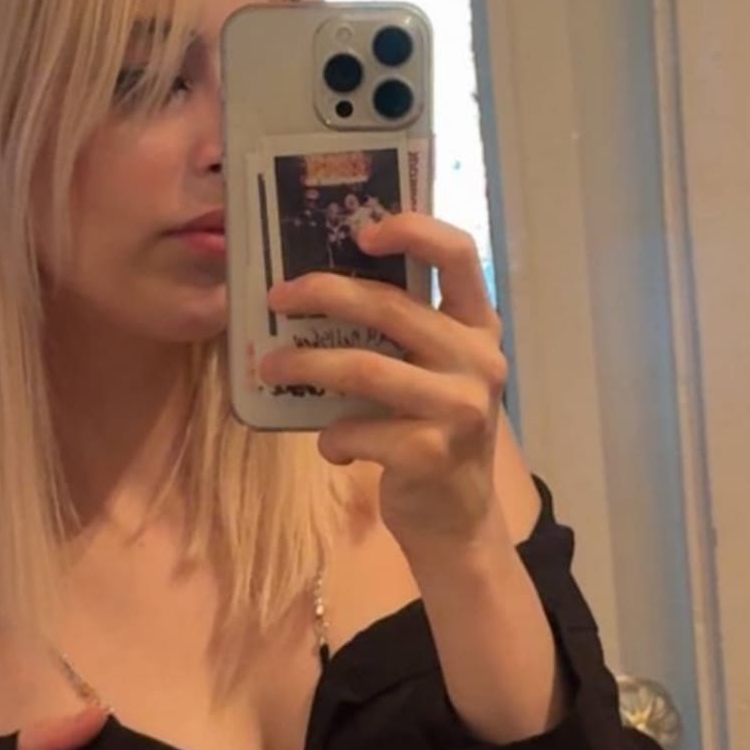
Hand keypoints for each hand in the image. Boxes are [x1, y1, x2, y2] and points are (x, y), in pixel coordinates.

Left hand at [261, 211, 506, 556]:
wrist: (457, 518)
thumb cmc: (432, 430)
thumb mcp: (433, 371)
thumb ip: (401, 331)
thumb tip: (315, 285)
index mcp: (479, 325)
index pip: (458, 254)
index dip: (412, 230)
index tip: (360, 232)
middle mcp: (479, 359)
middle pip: (391, 307)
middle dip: (323, 294)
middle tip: (278, 297)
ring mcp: (461, 408)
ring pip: (364, 368)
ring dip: (306, 364)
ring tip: (270, 367)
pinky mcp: (432, 453)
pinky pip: (357, 429)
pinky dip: (331, 437)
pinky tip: (331, 446)